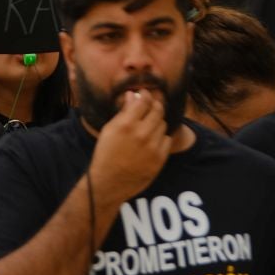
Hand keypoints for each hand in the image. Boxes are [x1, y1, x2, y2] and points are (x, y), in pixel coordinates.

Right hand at [87, 88, 171, 209]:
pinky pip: (167, 140)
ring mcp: (152, 147)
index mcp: (126, 124)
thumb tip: (132, 95)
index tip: (144, 93)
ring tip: (148, 127)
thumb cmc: (107, 153)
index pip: (143, 101)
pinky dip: (161, 138)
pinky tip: (152, 141)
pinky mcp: (160, 159)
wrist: (110, 181)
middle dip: (154, 105)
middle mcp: (141, 134)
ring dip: (156, 122)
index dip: (145, 95)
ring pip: (163, 124)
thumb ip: (123, 111)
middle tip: (150, 106)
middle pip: (157, 110)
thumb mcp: (109, 129)